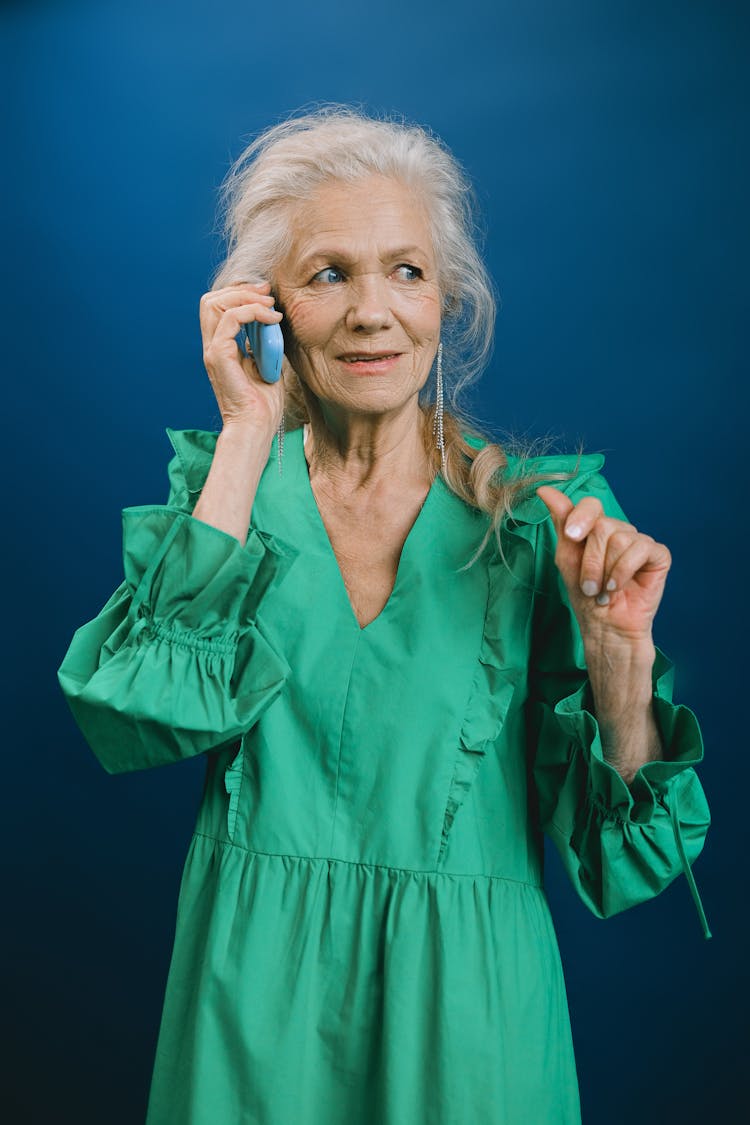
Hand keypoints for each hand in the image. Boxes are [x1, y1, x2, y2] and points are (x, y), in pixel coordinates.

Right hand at [199, 280, 284, 431]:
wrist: (257, 426)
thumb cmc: (264, 404)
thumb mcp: (267, 364)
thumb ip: (264, 343)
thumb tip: (272, 323)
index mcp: (221, 348)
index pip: (218, 307)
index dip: (239, 294)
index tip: (266, 295)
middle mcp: (212, 347)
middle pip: (210, 300)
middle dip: (240, 290)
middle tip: (267, 294)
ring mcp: (213, 351)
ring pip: (214, 303)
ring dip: (245, 298)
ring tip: (270, 307)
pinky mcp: (218, 356)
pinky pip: (230, 319)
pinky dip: (252, 312)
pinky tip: (272, 320)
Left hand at [535, 486, 671, 646]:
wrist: (605, 625)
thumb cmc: (585, 595)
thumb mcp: (567, 557)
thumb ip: (562, 523)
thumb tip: (546, 489)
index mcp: (597, 529)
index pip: (590, 506)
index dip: (580, 517)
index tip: (571, 536)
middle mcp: (620, 531)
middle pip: (603, 525)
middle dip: (590, 560)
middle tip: (589, 585)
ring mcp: (640, 541)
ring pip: (621, 539)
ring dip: (606, 571)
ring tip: (603, 590)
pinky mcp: (658, 555)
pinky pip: (640, 549)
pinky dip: (623, 571)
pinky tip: (618, 587)